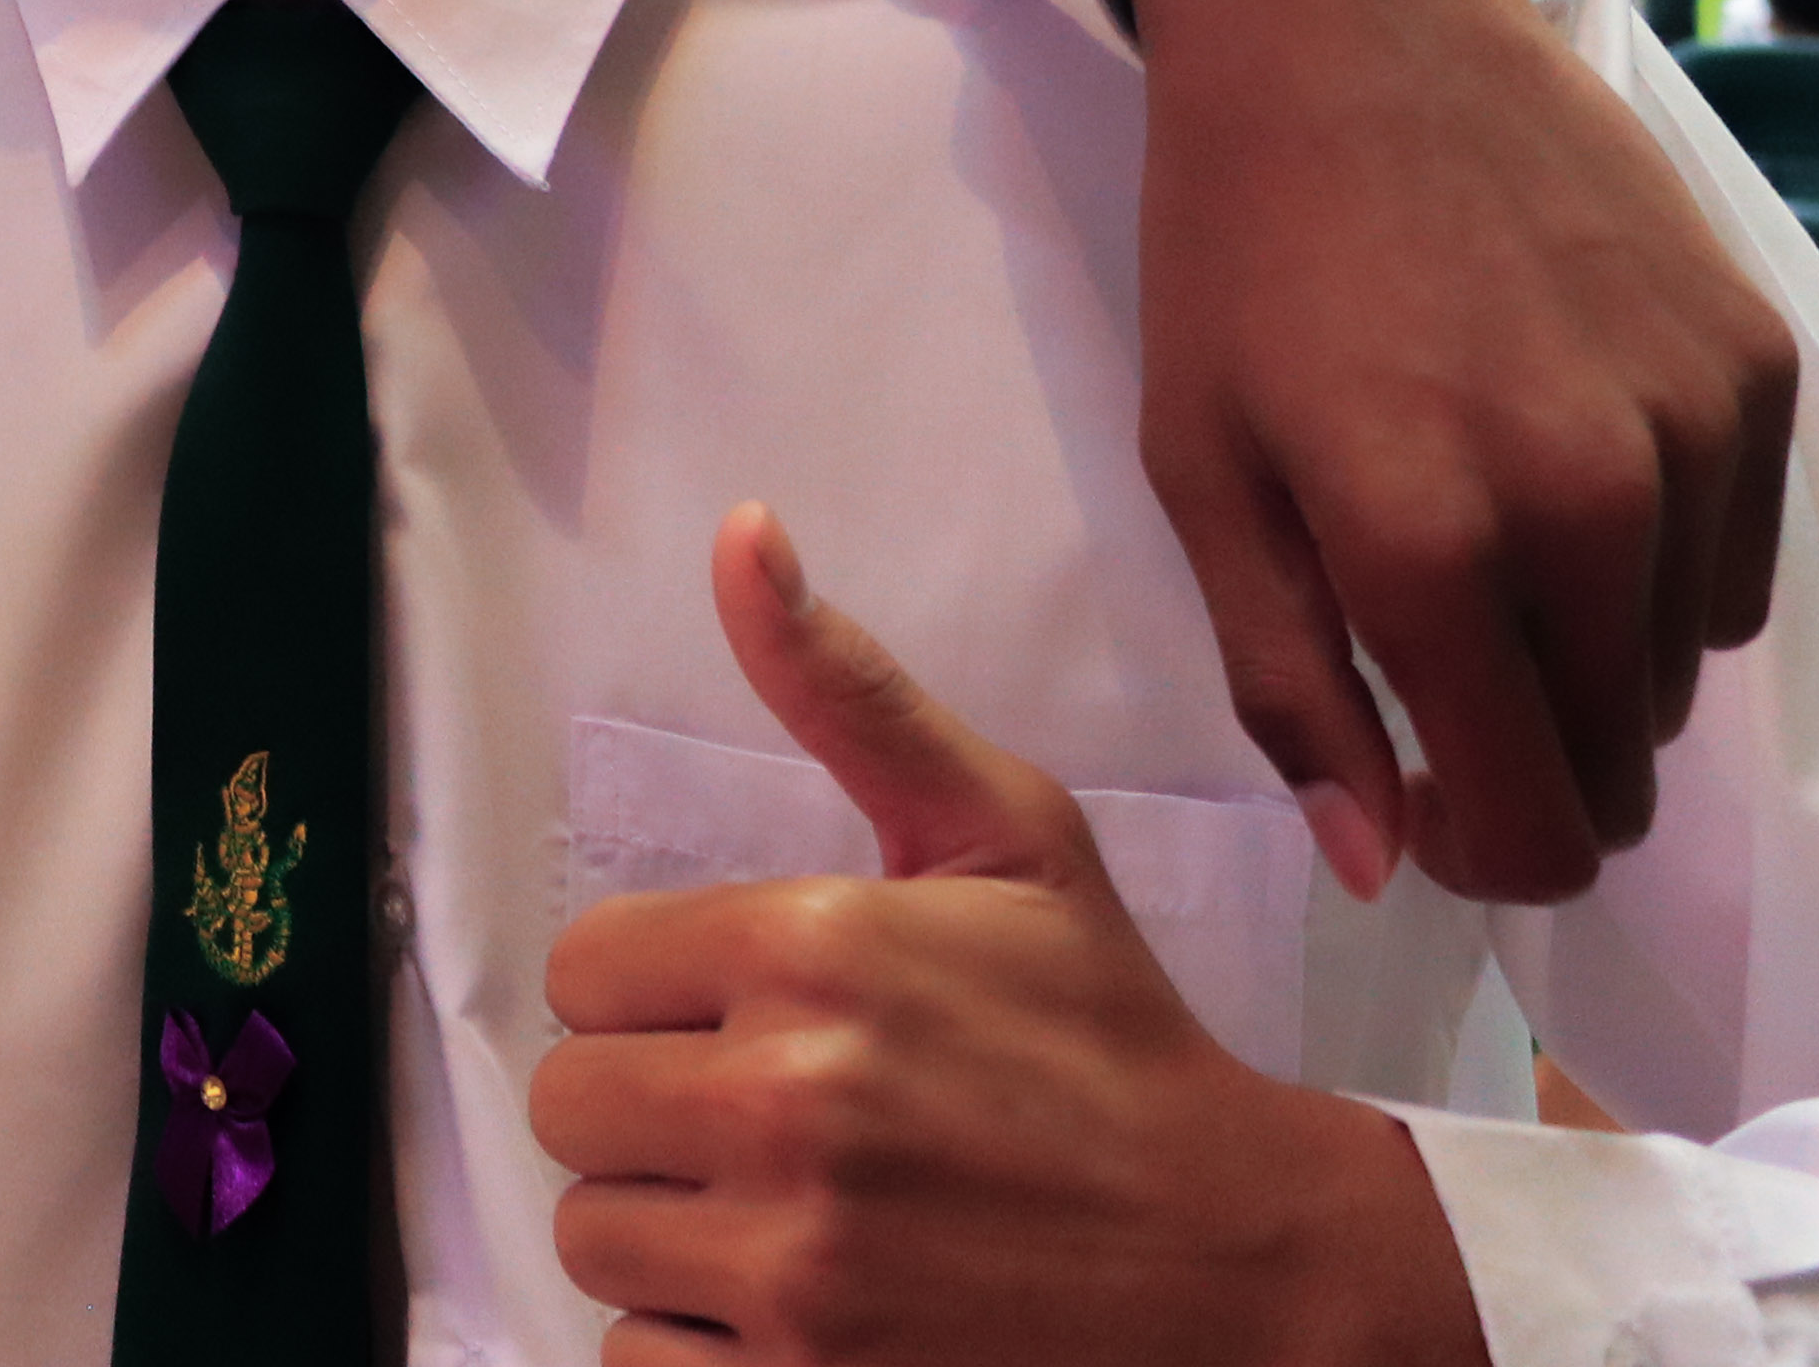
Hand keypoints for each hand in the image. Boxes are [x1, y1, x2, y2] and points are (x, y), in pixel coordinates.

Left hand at [530, 510, 1476, 1366]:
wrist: (1246, 1265)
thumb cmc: (1111, 1045)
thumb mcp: (1004, 839)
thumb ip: (847, 693)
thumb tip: (741, 536)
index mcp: (811, 950)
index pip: (585, 971)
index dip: (655, 995)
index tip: (740, 1015)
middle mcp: (787, 1103)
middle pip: (572, 1106)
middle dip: (651, 1110)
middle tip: (763, 1121)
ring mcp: (797, 1266)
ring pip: (596, 1237)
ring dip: (670, 1231)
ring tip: (785, 1214)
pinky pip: (637, 1365)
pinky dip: (696, 1346)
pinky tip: (791, 1311)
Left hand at [1130, 0, 1795, 902]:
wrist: (1345, 22)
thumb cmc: (1238, 250)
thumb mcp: (1199, 471)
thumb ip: (1287, 687)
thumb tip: (1379, 865)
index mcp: (1433, 548)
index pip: (1531, 824)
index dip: (1480, 852)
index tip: (1426, 800)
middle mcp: (1594, 505)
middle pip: (1622, 766)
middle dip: (1536, 760)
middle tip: (1444, 664)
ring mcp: (1698, 430)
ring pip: (1682, 667)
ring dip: (1597, 653)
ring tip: (1494, 526)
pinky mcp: (1763, 361)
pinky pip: (1738, 560)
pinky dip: (1665, 555)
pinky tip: (1570, 451)